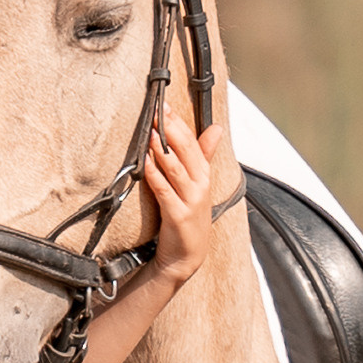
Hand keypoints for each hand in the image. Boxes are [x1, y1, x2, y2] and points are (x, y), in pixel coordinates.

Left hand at [145, 113, 220, 282]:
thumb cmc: (189, 218)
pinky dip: (155, 174)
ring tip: (151, 130)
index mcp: (204, 175)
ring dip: (162, 148)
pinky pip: (164, 190)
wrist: (186, 257)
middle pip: (186, 151)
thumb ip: (203, 155)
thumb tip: (216, 128)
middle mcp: (200, 185)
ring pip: (176, 168)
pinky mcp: (177, 215)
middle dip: (171, 129)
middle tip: (157, 110)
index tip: (165, 105)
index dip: (179, 123)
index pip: (193, 143)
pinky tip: (146, 161)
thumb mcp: (199, 184)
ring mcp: (190, 201)